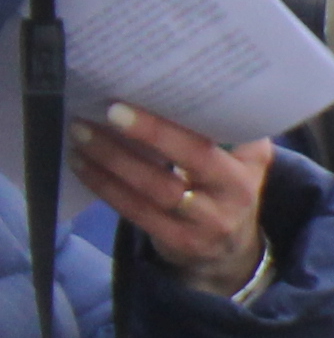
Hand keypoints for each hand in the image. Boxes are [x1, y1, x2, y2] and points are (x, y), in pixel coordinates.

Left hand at [70, 103, 267, 293]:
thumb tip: (168, 88)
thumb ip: (222, 130)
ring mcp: (208, 221)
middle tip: (109, 111)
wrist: (231, 248)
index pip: (217, 135)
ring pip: (156, 188)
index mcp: (247, 163)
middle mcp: (235, 192)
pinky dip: (106, 186)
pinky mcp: (179, 241)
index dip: (176, 120)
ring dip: (114, 160)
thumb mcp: (242, 160)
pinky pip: (136, 211)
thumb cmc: (224, 188)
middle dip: (149, 133)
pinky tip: (83, 166)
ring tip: (82, 135)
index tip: (142, 95)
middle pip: (191, 159)